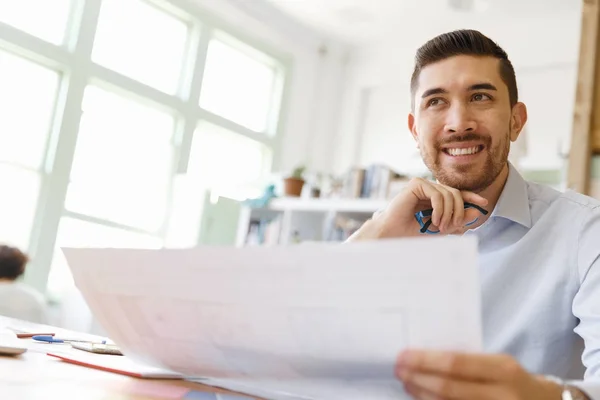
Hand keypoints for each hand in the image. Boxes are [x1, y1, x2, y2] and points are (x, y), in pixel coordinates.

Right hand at [347, 178, 487, 240]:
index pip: (458, 193)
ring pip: (449, 194)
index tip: (484, 204)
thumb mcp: (441, 228)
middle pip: (456, 194)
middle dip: (459, 211)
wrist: (394, 233)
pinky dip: (440, 209)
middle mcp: (430, 188)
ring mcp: (423, 184)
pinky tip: (434, 220)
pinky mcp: (416, 184)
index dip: (472, 197)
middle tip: (452, 227)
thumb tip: (476, 212)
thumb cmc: (412, 232)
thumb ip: (457, 221)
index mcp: (435, 196)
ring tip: (440, 227)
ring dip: (449, 213)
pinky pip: (438, 194)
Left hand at [395, 350, 562, 399]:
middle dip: (419, 379)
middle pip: (450, 388)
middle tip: (399, 370)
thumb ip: (468, 361)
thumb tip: (425, 357)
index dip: (426, 361)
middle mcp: (502, 394)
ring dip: (422, 395)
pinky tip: (422, 399)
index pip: (456, 363)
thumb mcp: (498, 363)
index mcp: (502, 368)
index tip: (403, 356)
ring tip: (407, 384)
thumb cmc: (512, 379)